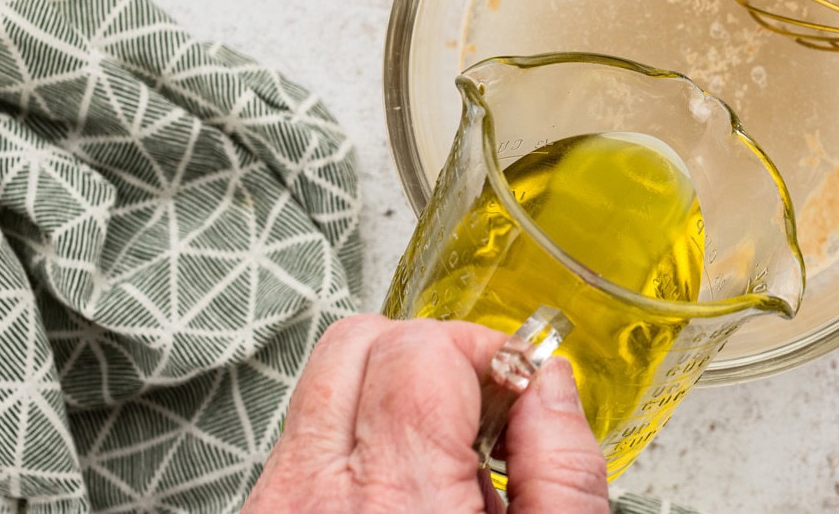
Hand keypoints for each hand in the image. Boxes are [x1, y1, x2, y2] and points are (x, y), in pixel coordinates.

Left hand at [243, 314, 608, 512]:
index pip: (419, 348)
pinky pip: (300, 433)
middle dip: (430, 355)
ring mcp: (275, 506)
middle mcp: (314, 497)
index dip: (481, 353)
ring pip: (324, 377)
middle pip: (358, 341)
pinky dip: (353, 436)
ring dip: (389, 390)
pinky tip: (398, 490)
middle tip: (477, 415)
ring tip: (438, 461)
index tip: (513, 394)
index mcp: (398, 499)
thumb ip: (563, 466)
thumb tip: (549, 381)